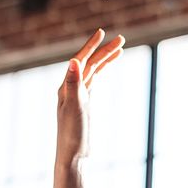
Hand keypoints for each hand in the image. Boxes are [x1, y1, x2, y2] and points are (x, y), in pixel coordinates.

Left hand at [56, 29, 123, 164]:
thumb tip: (74, 61)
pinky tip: (105, 68)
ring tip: (120, 48)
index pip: (80, 60)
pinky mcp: (84, 105)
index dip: (91, 46)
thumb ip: (73, 83)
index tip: (102, 32)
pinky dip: (101, 72)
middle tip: (121, 38)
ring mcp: (78, 96)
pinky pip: (93, 82)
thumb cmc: (71, 134)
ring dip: (104, 59)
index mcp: (66, 87)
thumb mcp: (75, 107)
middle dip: (104, 51)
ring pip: (92, 72)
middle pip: (89, 64)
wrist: (72, 155)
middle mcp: (70, 89)